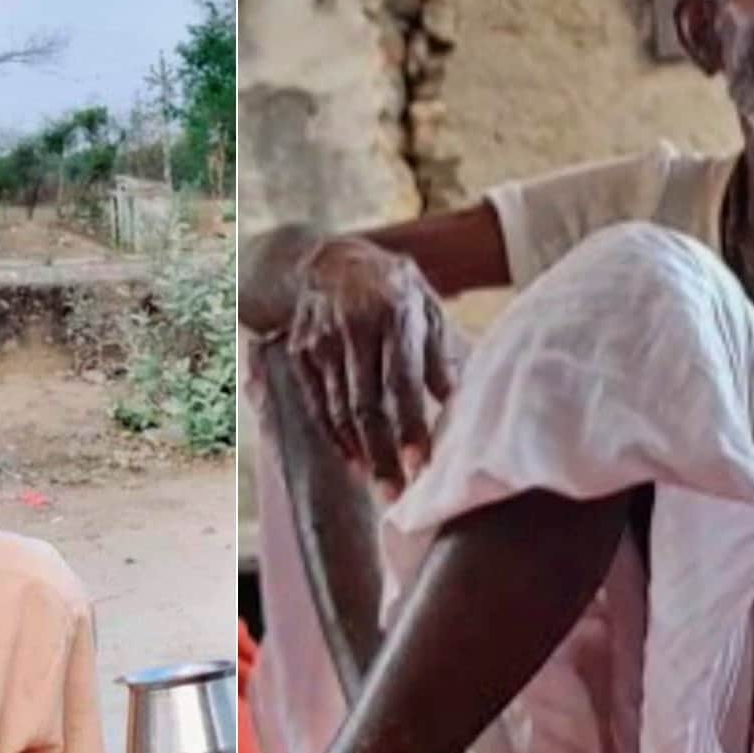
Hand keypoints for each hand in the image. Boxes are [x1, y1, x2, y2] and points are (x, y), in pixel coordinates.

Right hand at [285, 237, 456, 494]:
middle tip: (397, 494)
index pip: (400, 382)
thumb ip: (439, 355)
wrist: (329, 258)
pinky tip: (353, 460)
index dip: (409, 427)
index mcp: (393, 314)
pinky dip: (335, 436)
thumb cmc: (392, 288)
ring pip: (338, 409)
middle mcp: (353, 328)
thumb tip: (452, 402)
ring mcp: (321, 341)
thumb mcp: (426, 307)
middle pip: (365, 404)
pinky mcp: (301, 353)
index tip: (420, 465)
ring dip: (360, 452)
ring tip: (380, 484)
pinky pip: (316, 405)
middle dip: (382, 454)